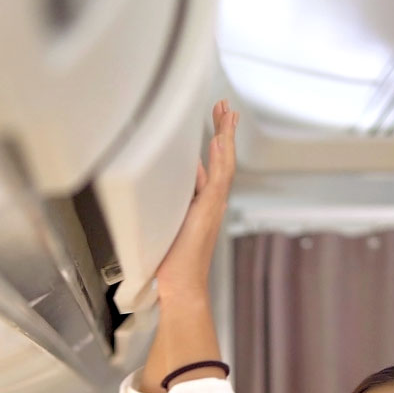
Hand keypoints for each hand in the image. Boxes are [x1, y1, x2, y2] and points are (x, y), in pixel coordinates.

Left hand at [155, 100, 238, 300]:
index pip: (212, 166)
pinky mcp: (209, 210)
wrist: (181, 285)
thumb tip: (172, 184)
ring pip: (224, 163)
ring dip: (225, 137)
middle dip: (223, 131)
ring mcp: (213, 206)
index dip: (214, 144)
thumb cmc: (173, 264)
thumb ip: (172, 203)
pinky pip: (218, 178)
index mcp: (203, 204)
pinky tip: (220, 140)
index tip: (215, 125)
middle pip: (223, 159)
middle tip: (225, 107)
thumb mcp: (167, 225)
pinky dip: (221, 158)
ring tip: (226, 113)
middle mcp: (212, 203)